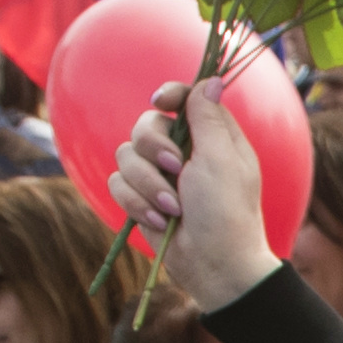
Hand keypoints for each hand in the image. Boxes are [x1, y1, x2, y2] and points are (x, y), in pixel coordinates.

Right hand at [110, 77, 279, 309]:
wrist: (213, 264)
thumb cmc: (226, 212)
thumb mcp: (221, 160)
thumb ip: (209, 119)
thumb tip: (212, 78)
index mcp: (211, 137)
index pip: (182, 99)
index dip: (169, 94)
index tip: (161, 102)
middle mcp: (183, 152)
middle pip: (145, 125)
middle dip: (154, 148)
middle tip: (175, 169)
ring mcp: (159, 175)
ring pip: (125, 156)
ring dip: (147, 184)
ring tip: (173, 208)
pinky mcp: (140, 197)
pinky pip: (117, 184)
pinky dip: (135, 202)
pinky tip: (158, 220)